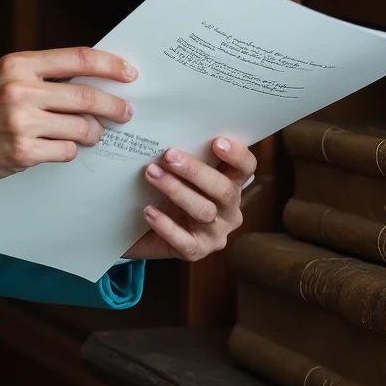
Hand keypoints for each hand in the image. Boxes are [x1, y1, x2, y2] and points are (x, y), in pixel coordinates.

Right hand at [0, 48, 137, 208]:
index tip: (130, 73)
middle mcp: (20, 90)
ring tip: (92, 134)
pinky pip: (65, 152)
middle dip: (114, 106)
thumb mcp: (5, 78)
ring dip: (93, 133)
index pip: (78, 58)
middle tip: (126, 112)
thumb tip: (93, 79)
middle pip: (86, 96)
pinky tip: (59, 148)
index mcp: (19, 64)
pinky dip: (69, 151)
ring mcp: (21, 122)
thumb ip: (43, 76)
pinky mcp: (22, 151)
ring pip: (81, 128)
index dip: (111, 65)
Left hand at [122, 136, 256, 261]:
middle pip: (223, 190)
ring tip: (151, 174)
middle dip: (195, 171)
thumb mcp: (177, 173)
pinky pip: (184, 240)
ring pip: (204, 211)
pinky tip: (149, 211)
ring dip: (176, 190)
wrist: (139, 230)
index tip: (216, 142)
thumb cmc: (163, 194)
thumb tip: (171, 134)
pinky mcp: (196, 251)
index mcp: (230, 185)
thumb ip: (183, 157)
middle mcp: (229, 210)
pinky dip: (166, 224)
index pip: (246, 168)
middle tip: (168, 155)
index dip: (237, 155)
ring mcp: (215, 234)